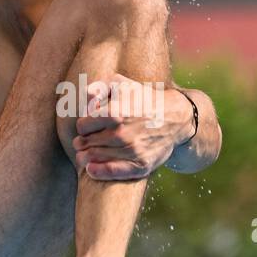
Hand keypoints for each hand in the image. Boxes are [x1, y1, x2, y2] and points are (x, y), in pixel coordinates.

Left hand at [73, 74, 190, 179]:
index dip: (83, 127)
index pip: (82, 127)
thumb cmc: (144, 99)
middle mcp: (122, 133)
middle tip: (84, 143)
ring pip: (94, 158)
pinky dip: (97, 172)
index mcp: (114, 112)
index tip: (88, 128)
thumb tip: (86, 99)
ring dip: (85, 157)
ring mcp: (132, 150)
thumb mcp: (122, 84)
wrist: (175, 117)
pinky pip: (112, 172)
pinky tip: (91, 169)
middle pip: (85, 144)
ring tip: (85, 155)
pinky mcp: (141, 164)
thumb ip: (99, 87)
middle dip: (82, 143)